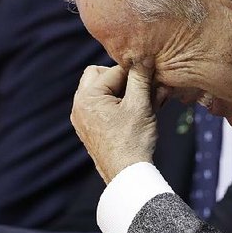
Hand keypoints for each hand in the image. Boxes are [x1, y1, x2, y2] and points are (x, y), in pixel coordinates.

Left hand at [71, 64, 156, 181]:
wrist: (126, 175)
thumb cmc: (133, 140)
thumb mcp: (140, 105)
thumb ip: (140, 77)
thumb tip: (143, 56)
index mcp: (87, 96)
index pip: (114, 71)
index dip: (135, 72)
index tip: (152, 76)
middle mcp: (79, 106)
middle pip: (99, 75)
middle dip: (121, 79)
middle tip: (142, 89)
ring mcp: (82, 119)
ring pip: (100, 92)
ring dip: (120, 92)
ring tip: (143, 102)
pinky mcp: (88, 130)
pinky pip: (100, 108)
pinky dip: (116, 106)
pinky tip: (134, 114)